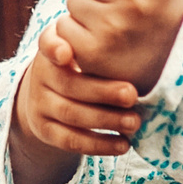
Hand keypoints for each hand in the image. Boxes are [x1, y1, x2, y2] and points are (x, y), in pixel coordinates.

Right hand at [9, 26, 142, 183]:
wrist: (49, 94)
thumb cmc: (81, 65)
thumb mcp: (82, 48)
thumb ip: (100, 42)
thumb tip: (143, 38)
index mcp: (51, 49)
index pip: (47, 43)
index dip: (55, 48)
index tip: (67, 53)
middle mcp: (41, 75)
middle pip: (69, 84)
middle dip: (103, 92)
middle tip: (132, 95)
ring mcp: (39, 104)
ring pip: (71, 114)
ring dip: (106, 120)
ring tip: (134, 122)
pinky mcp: (45, 130)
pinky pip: (71, 141)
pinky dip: (99, 145)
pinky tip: (123, 144)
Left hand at [54, 0, 182, 94]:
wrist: (170, 68)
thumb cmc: (166, 9)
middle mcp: (139, 2)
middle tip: (120, 2)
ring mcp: (114, 29)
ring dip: (86, 8)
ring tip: (112, 22)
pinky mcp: (93, 53)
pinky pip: (64, 26)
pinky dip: (76, 32)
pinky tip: (100, 40)